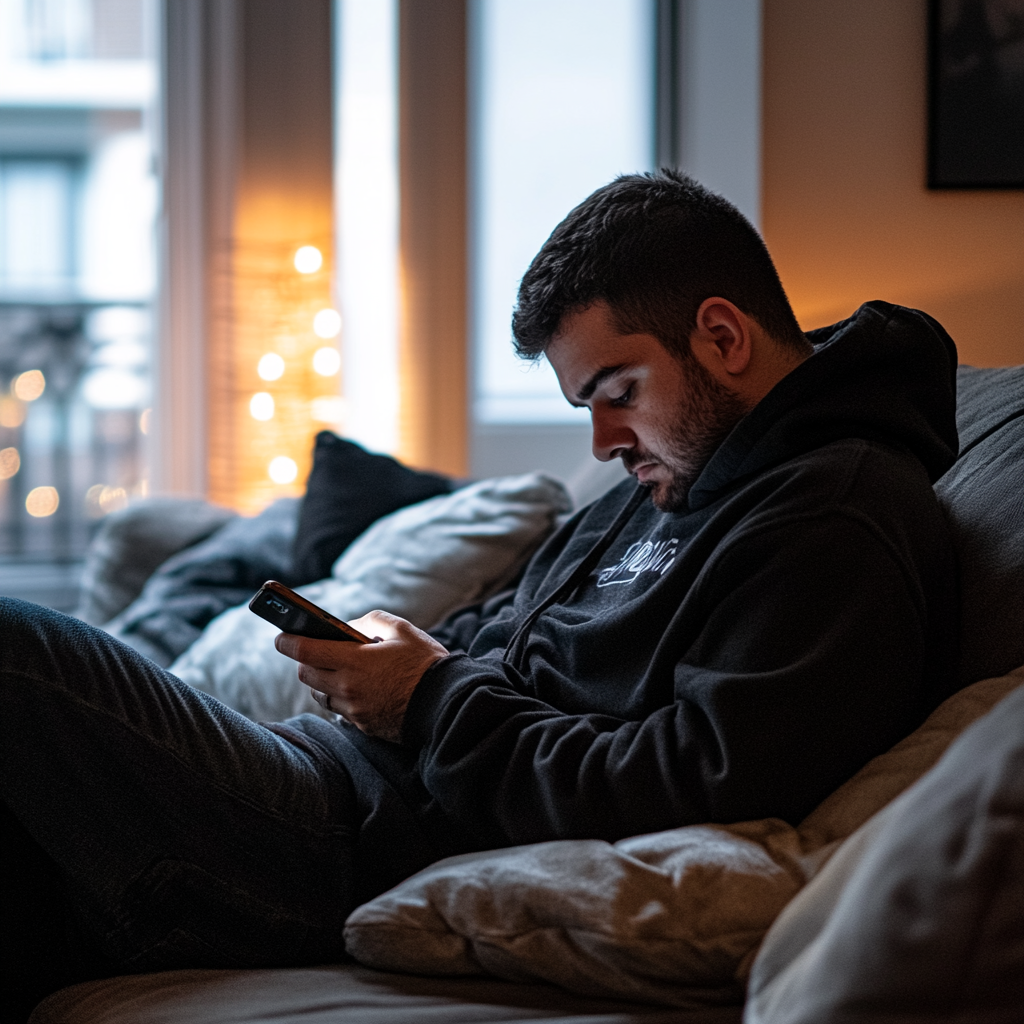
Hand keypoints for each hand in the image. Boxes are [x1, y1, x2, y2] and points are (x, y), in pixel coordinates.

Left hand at [274, 611, 447, 741]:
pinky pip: (340, 710)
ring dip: (321, 682)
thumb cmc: (426, 663)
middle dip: (305, 661)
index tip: (281, 636)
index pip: (305, 650)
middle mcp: (347, 688)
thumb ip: (370, 621)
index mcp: (354, 661)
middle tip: (315, 651)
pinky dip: (341, 697)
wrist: (446, 704)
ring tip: (338, 670)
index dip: (287, 641)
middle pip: (305, 675)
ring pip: (319, 695)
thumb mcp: (402, 630)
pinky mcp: (363, 726)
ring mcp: (354, 710)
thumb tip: (348, 627)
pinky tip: (357, 688)